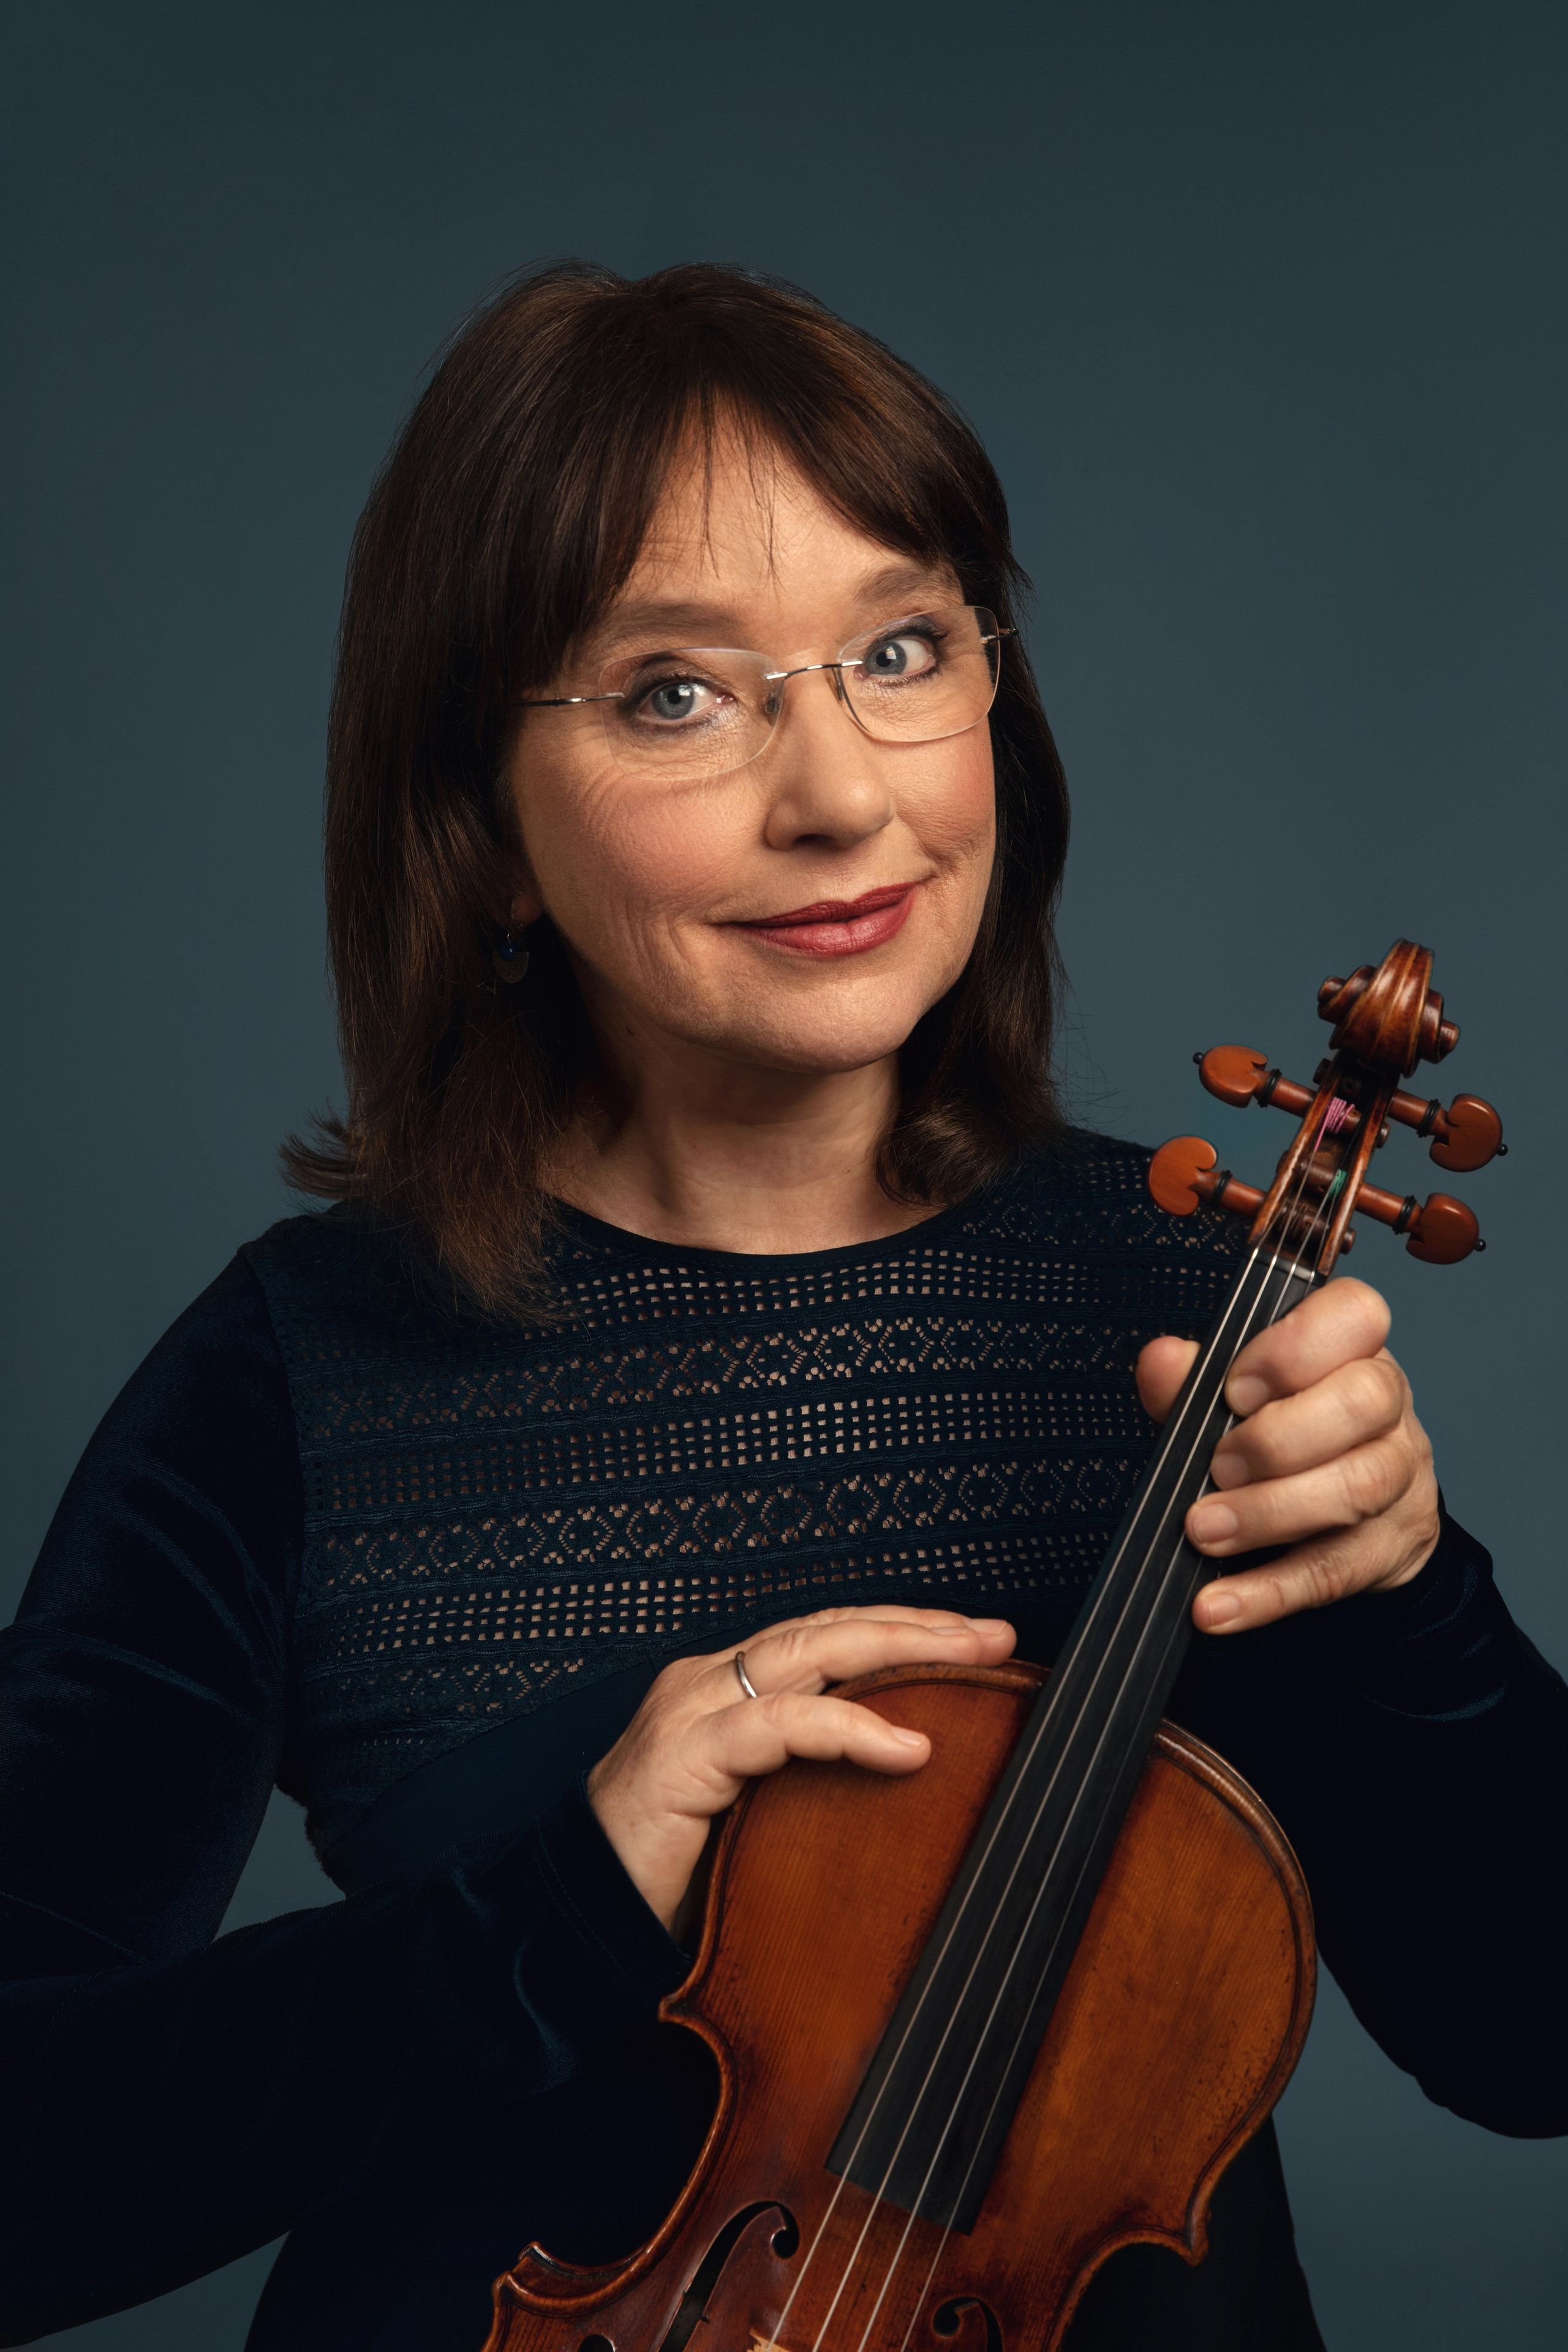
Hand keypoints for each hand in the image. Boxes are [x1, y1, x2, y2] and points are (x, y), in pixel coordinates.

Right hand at [587, 1606, 1015, 1928]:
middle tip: (995, 1633)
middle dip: (918, 1625)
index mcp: (727, 1695)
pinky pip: (778, 1726)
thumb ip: (814, 1786)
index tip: (979, 1640)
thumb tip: (915, 1780)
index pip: (826, 1639)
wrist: (575, 1921)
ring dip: (899, 1649)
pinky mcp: (683, 1755)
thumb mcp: (760, 1819)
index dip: (902, 1631)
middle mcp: (709, 1685)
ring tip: (970, 1659)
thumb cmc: (669, 1876)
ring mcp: (691, 1711)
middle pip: (828, 1629)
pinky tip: (905, 1746)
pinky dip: (848, 1728)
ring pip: (809, 1653)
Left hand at [1136, 1277, 1440, 1636]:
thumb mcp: (1236, 1398)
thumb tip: (1161, 1361)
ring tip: (1204, 1531)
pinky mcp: (1387, 1552)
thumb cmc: (1283, 1434)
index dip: (1296, 1347)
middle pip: (1364, 1402)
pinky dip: (1268, 1592)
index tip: (1237, 1388)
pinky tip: (1217, 1605)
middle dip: (1277, 1438)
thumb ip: (1195, 1377)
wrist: (1351, 1519)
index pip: (1356, 1315)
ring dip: (1268, 1513)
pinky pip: (1333, 1573)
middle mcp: (1387, 1407)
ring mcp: (1400, 1479)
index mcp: (1351, 1350)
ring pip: (1357, 1487)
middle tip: (1218, 1465)